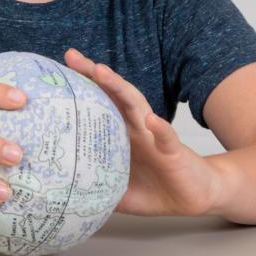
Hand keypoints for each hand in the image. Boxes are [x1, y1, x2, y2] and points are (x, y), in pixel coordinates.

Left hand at [64, 48, 225, 216]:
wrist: (195, 198)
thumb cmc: (158, 190)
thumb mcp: (119, 192)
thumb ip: (96, 189)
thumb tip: (64, 196)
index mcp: (121, 135)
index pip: (99, 104)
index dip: (82, 88)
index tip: (59, 71)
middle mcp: (136, 128)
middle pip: (113, 95)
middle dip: (94, 75)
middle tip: (72, 57)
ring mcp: (154, 137)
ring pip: (136, 107)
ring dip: (119, 88)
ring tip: (101, 72)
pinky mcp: (173, 152)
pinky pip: (167, 137)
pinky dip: (160, 128)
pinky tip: (152, 120)